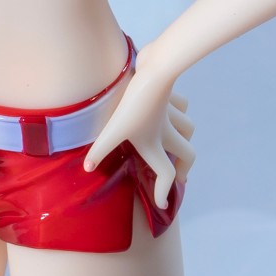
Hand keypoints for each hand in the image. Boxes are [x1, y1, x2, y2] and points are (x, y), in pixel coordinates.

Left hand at [83, 71, 195, 209]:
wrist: (154, 70)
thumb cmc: (134, 104)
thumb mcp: (114, 128)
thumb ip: (101, 148)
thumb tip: (87, 169)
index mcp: (155, 143)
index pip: (165, 174)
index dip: (163, 191)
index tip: (162, 204)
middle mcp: (167, 131)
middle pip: (186, 155)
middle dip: (184, 168)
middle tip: (179, 178)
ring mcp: (170, 113)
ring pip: (188, 129)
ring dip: (185, 140)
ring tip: (177, 145)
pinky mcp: (168, 95)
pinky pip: (181, 106)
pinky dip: (180, 112)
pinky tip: (173, 111)